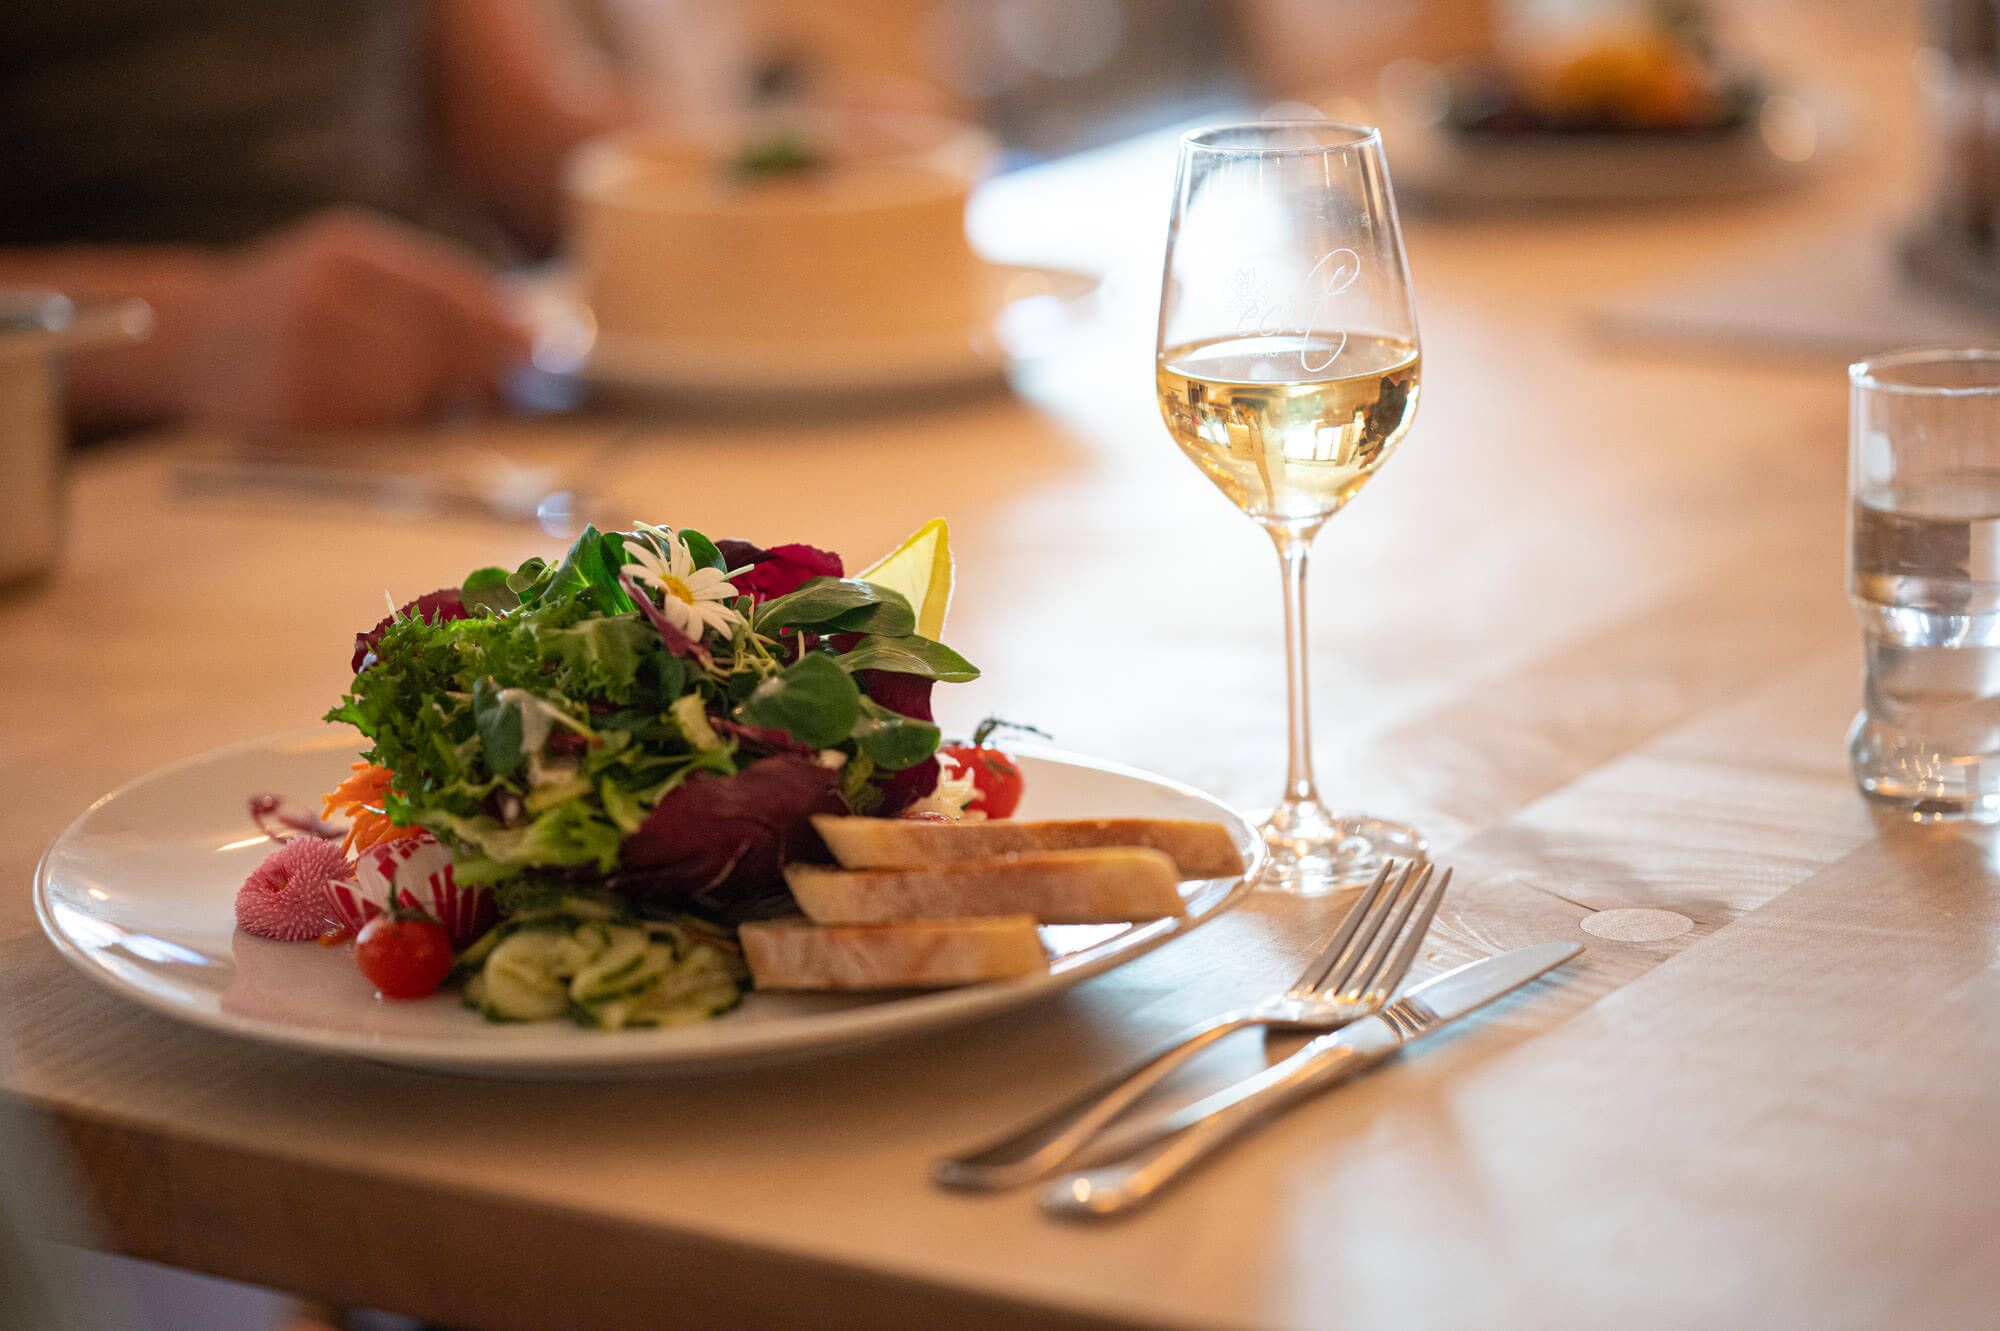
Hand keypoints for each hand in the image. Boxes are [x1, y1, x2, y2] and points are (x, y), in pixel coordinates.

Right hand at [174, 211, 531, 432]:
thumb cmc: (294, 304)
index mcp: (352, 251)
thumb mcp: (354, 270)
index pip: (454, 293)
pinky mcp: (292, 407)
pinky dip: (395, 427)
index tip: (547, 355)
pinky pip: (373, 425)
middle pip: (443, 344)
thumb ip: (433, 293)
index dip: (508, 330)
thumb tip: (526, 334)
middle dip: (486, 372)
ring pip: (414, 390)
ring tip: (434, 400)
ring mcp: (306, 352)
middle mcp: (328, 294)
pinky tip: (388, 416)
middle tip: (507, 392)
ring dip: (440, 404)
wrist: (188, 335)